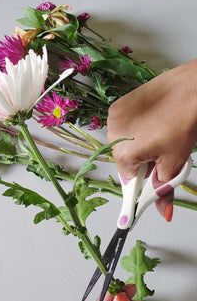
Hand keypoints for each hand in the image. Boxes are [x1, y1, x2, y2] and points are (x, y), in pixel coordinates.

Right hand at [107, 59, 196, 217]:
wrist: (191, 88)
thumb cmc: (184, 121)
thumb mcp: (175, 162)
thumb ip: (164, 190)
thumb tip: (164, 212)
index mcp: (123, 153)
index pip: (129, 180)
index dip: (143, 181)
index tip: (146, 184)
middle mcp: (112, 135)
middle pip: (126, 161)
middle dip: (144, 162)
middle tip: (163, 152)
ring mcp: (114, 117)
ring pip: (125, 143)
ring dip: (140, 144)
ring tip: (160, 133)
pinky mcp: (119, 104)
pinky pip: (124, 125)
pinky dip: (136, 128)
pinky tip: (153, 121)